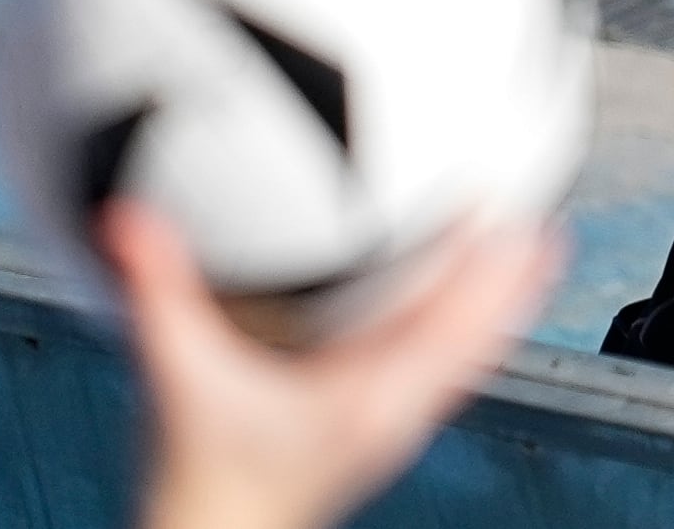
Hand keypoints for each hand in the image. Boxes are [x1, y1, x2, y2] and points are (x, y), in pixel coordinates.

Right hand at [105, 197, 561, 528]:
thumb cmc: (196, 474)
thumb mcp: (175, 372)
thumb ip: (154, 289)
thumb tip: (123, 217)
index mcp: (361, 399)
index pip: (437, 324)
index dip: (473, 267)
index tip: (495, 200)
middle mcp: (392, 415)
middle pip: (476, 343)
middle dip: (513, 283)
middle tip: (550, 219)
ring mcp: (391, 428)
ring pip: (470, 363)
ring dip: (504, 309)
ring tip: (539, 252)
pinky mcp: (378, 434)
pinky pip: (445, 377)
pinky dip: (470, 335)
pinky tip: (470, 309)